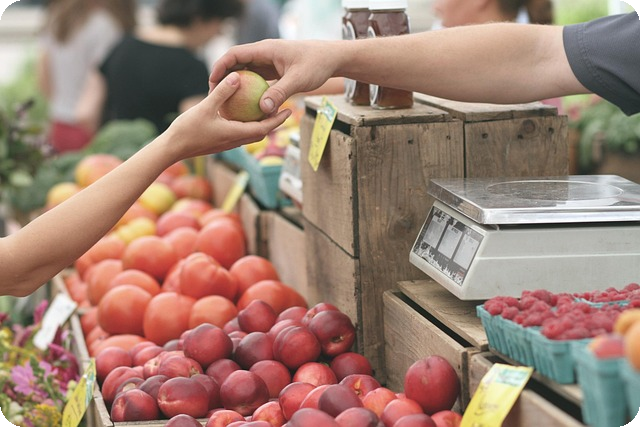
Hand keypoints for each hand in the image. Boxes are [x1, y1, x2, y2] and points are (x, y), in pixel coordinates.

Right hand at [168, 71, 291, 159]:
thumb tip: (237, 76)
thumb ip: (222, 92)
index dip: (278, 120)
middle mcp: (234, 141)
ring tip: (266, 110)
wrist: (172, 149)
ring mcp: (227, 143)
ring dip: (261, 124)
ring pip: (250, 134)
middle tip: (283, 109)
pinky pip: (239, 133)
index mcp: (235, 134)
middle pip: (261, 132)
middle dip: (274, 122)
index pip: (264, 128)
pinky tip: (242, 113)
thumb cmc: (187, 130)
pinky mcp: (220, 142)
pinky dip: (247, 124)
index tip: (289, 110)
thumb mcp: (205, 107)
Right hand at [209, 39, 338, 115]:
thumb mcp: (298, 80)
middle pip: (236, 63)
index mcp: (265, 49)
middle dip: (223, 78)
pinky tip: (246, 106)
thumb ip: (280, 93)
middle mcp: (264, 54)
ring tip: (226, 102)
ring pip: (245, 72)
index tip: (212, 82)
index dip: (220, 67)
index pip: (235, 54)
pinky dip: (249, 90)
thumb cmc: (316, 64)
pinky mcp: (274, 71)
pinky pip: (256, 80)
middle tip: (214, 96)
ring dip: (235, 85)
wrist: (331, 58)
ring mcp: (268, 62)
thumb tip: (263, 109)